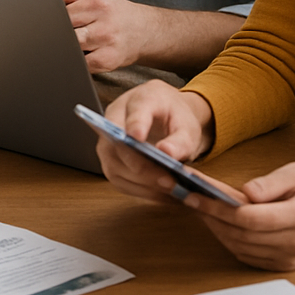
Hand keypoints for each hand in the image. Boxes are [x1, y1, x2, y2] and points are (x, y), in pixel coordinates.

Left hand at [54, 0, 157, 72]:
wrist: (147, 31)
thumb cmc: (115, 13)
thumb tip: (42, 0)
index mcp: (96, 0)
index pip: (58, 4)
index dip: (48, 13)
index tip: (44, 19)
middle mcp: (102, 18)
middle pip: (62, 25)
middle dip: (55, 31)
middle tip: (54, 34)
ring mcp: (105, 39)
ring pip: (69, 44)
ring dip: (64, 46)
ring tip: (67, 44)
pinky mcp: (107, 60)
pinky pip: (80, 63)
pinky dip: (74, 61)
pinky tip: (78, 55)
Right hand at [96, 80, 213, 201]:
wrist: (165, 114)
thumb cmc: (174, 117)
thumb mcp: (187, 125)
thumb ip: (180, 139)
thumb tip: (166, 153)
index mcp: (140, 99)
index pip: (134, 111)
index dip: (134, 125)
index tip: (137, 138)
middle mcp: (116, 116)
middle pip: (117, 144)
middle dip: (142, 167)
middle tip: (169, 182)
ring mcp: (108, 137)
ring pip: (114, 165)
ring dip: (141, 183)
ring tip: (169, 192)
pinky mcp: (109, 157)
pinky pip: (118, 178)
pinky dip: (140, 190)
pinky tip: (161, 194)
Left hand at [184, 162, 294, 270]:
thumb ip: (271, 183)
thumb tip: (245, 193)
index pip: (251, 218)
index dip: (217, 207)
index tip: (193, 194)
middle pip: (241, 234)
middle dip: (208, 215)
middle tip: (184, 196)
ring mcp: (291, 258)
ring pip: (239, 246)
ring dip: (213, 226)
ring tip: (194, 205)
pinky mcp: (283, 264)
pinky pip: (247, 254)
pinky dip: (226, 238)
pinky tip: (213, 220)